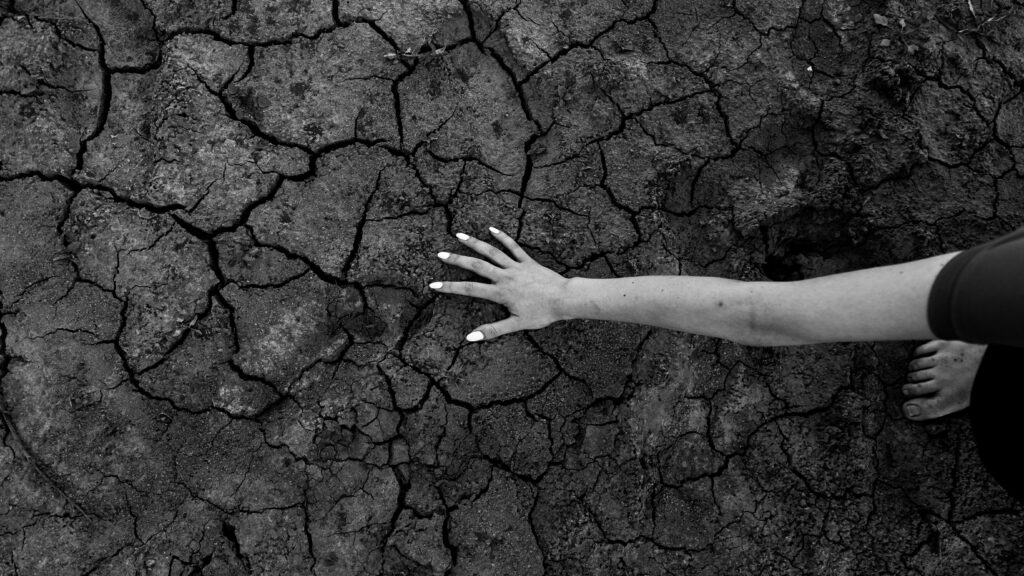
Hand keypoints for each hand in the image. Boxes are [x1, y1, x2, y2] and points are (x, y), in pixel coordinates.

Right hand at [430, 226, 568, 341]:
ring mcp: (516, 266)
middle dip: (457, 260)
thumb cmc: (542, 313)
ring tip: (459, 235)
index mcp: (501, 292)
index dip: (450, 288)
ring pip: (492, 252)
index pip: (470, 289)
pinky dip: (502, 237)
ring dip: (475, 243)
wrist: (565, 298)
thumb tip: (470, 337)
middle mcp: (505, 276)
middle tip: (440, 254)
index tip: (434, 285)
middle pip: (477, 266)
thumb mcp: (517, 324)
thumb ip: (493, 330)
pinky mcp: (527, 261)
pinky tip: (491, 228)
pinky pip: (513, 246)